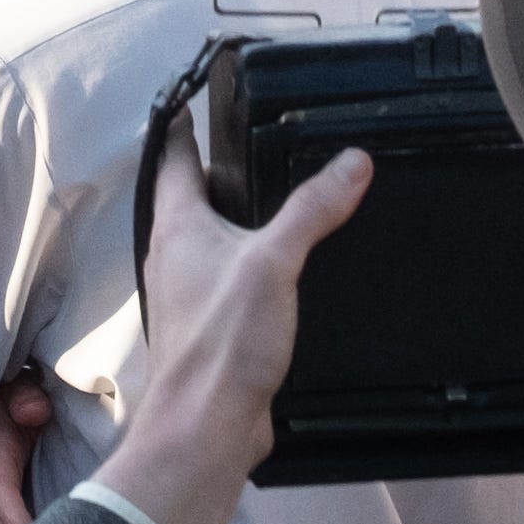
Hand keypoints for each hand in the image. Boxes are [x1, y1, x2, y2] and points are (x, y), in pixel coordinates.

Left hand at [89, 138, 371, 523]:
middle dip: (221, 170)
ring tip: (278, 200)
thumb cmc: (219, 345)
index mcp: (177, 226)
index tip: (199, 96)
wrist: (205, 426)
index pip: (174, 156)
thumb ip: (312, 209)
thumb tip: (350, 163)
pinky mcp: (211, 326)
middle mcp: (174, 254)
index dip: (185, 123)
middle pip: (192, 197)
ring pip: (210, 240)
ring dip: (238, 220)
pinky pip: (229, 281)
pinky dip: (252, 265)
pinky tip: (282, 271)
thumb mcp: (275, 262)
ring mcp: (189, 292)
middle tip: (257, 143)